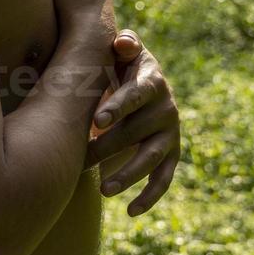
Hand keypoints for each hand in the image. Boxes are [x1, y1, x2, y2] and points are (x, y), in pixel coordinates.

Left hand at [84, 30, 180, 216]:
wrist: (145, 79)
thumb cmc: (123, 64)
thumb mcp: (125, 50)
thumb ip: (124, 44)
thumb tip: (122, 42)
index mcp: (152, 81)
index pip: (135, 95)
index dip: (118, 107)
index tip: (96, 121)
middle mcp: (167, 108)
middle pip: (137, 131)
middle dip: (109, 146)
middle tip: (82, 159)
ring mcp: (170, 133)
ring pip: (151, 158)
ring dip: (128, 175)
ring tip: (103, 190)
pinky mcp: (171, 154)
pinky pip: (164, 179)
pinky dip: (150, 197)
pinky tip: (130, 211)